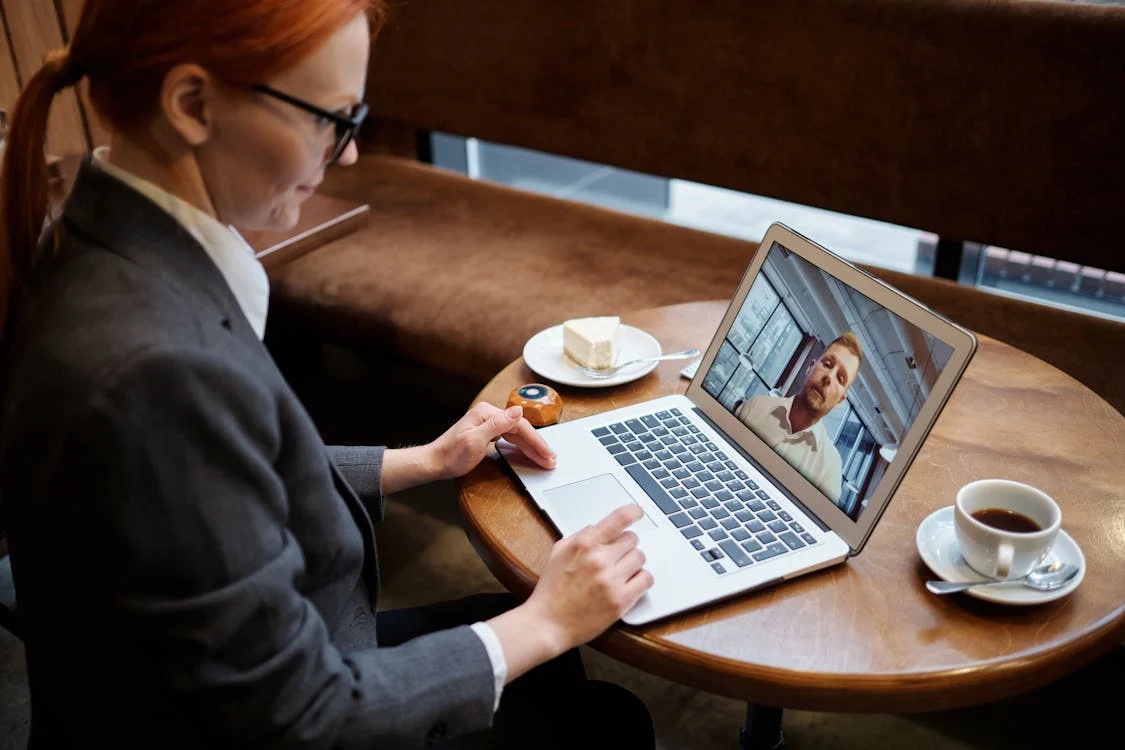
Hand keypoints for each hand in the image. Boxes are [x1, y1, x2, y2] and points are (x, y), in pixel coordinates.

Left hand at [428, 401, 555, 479]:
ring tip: (545, 458)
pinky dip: (521, 447)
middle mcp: (489, 415)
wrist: (434, 463)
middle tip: (551, 459)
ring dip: (531, 447)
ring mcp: (488, 423)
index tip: (547, 454)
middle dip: (537, 445)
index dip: (536, 441)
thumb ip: (497, 425)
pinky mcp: (487, 432)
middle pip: (520, 430)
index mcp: (487, 413)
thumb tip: (518, 411)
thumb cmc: (450, 455)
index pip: (519, 425)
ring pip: (517, 435)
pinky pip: (510, 438)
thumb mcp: (474, 441)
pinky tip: (529, 452)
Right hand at [523, 504, 653, 649]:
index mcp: (583, 544)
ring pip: (640, 558)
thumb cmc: (551, 591)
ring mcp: (611, 580)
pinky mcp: (621, 601)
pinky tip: (629, 583)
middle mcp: (599, 559)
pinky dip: (640, 580)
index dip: (632, 512)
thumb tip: (599, 528)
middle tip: (616, 557)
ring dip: (632, 563)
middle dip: (625, 546)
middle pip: (632, 539)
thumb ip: (579, 537)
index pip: (618, 519)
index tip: (638, 512)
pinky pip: (646, 579)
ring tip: (619, 572)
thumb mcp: (558, 553)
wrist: (547, 624)